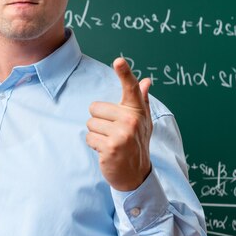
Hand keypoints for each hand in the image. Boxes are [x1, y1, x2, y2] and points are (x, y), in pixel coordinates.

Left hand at [86, 58, 152, 190]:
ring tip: (110, 143)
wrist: (135, 174)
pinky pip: (89, 138)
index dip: (125, 73)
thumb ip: (142, 100)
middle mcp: (131, 120)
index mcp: (137, 111)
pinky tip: (106, 151)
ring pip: (90, 124)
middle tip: (112, 133)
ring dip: (96, 135)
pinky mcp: (111, 147)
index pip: (130, 88)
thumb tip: (146, 81)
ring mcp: (122, 134)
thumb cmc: (136, 143)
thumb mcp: (143, 122)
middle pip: (95, 108)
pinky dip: (94, 145)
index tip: (118, 60)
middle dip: (99, 121)